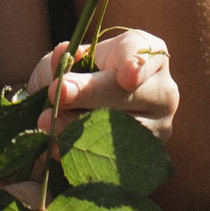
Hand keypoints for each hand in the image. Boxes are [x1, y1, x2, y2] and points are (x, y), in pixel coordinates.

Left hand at [27, 29, 176, 145]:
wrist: (77, 116)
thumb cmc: (78, 78)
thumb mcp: (68, 61)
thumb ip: (65, 59)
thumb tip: (62, 55)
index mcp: (150, 55)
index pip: (144, 52)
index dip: (134, 63)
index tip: (126, 77)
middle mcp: (162, 90)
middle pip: (129, 93)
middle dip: (91, 94)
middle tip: (59, 92)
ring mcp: (158, 126)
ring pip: (122, 128)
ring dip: (79, 126)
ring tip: (47, 122)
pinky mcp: (145, 158)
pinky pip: (115, 157)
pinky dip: (81, 151)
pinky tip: (58, 147)